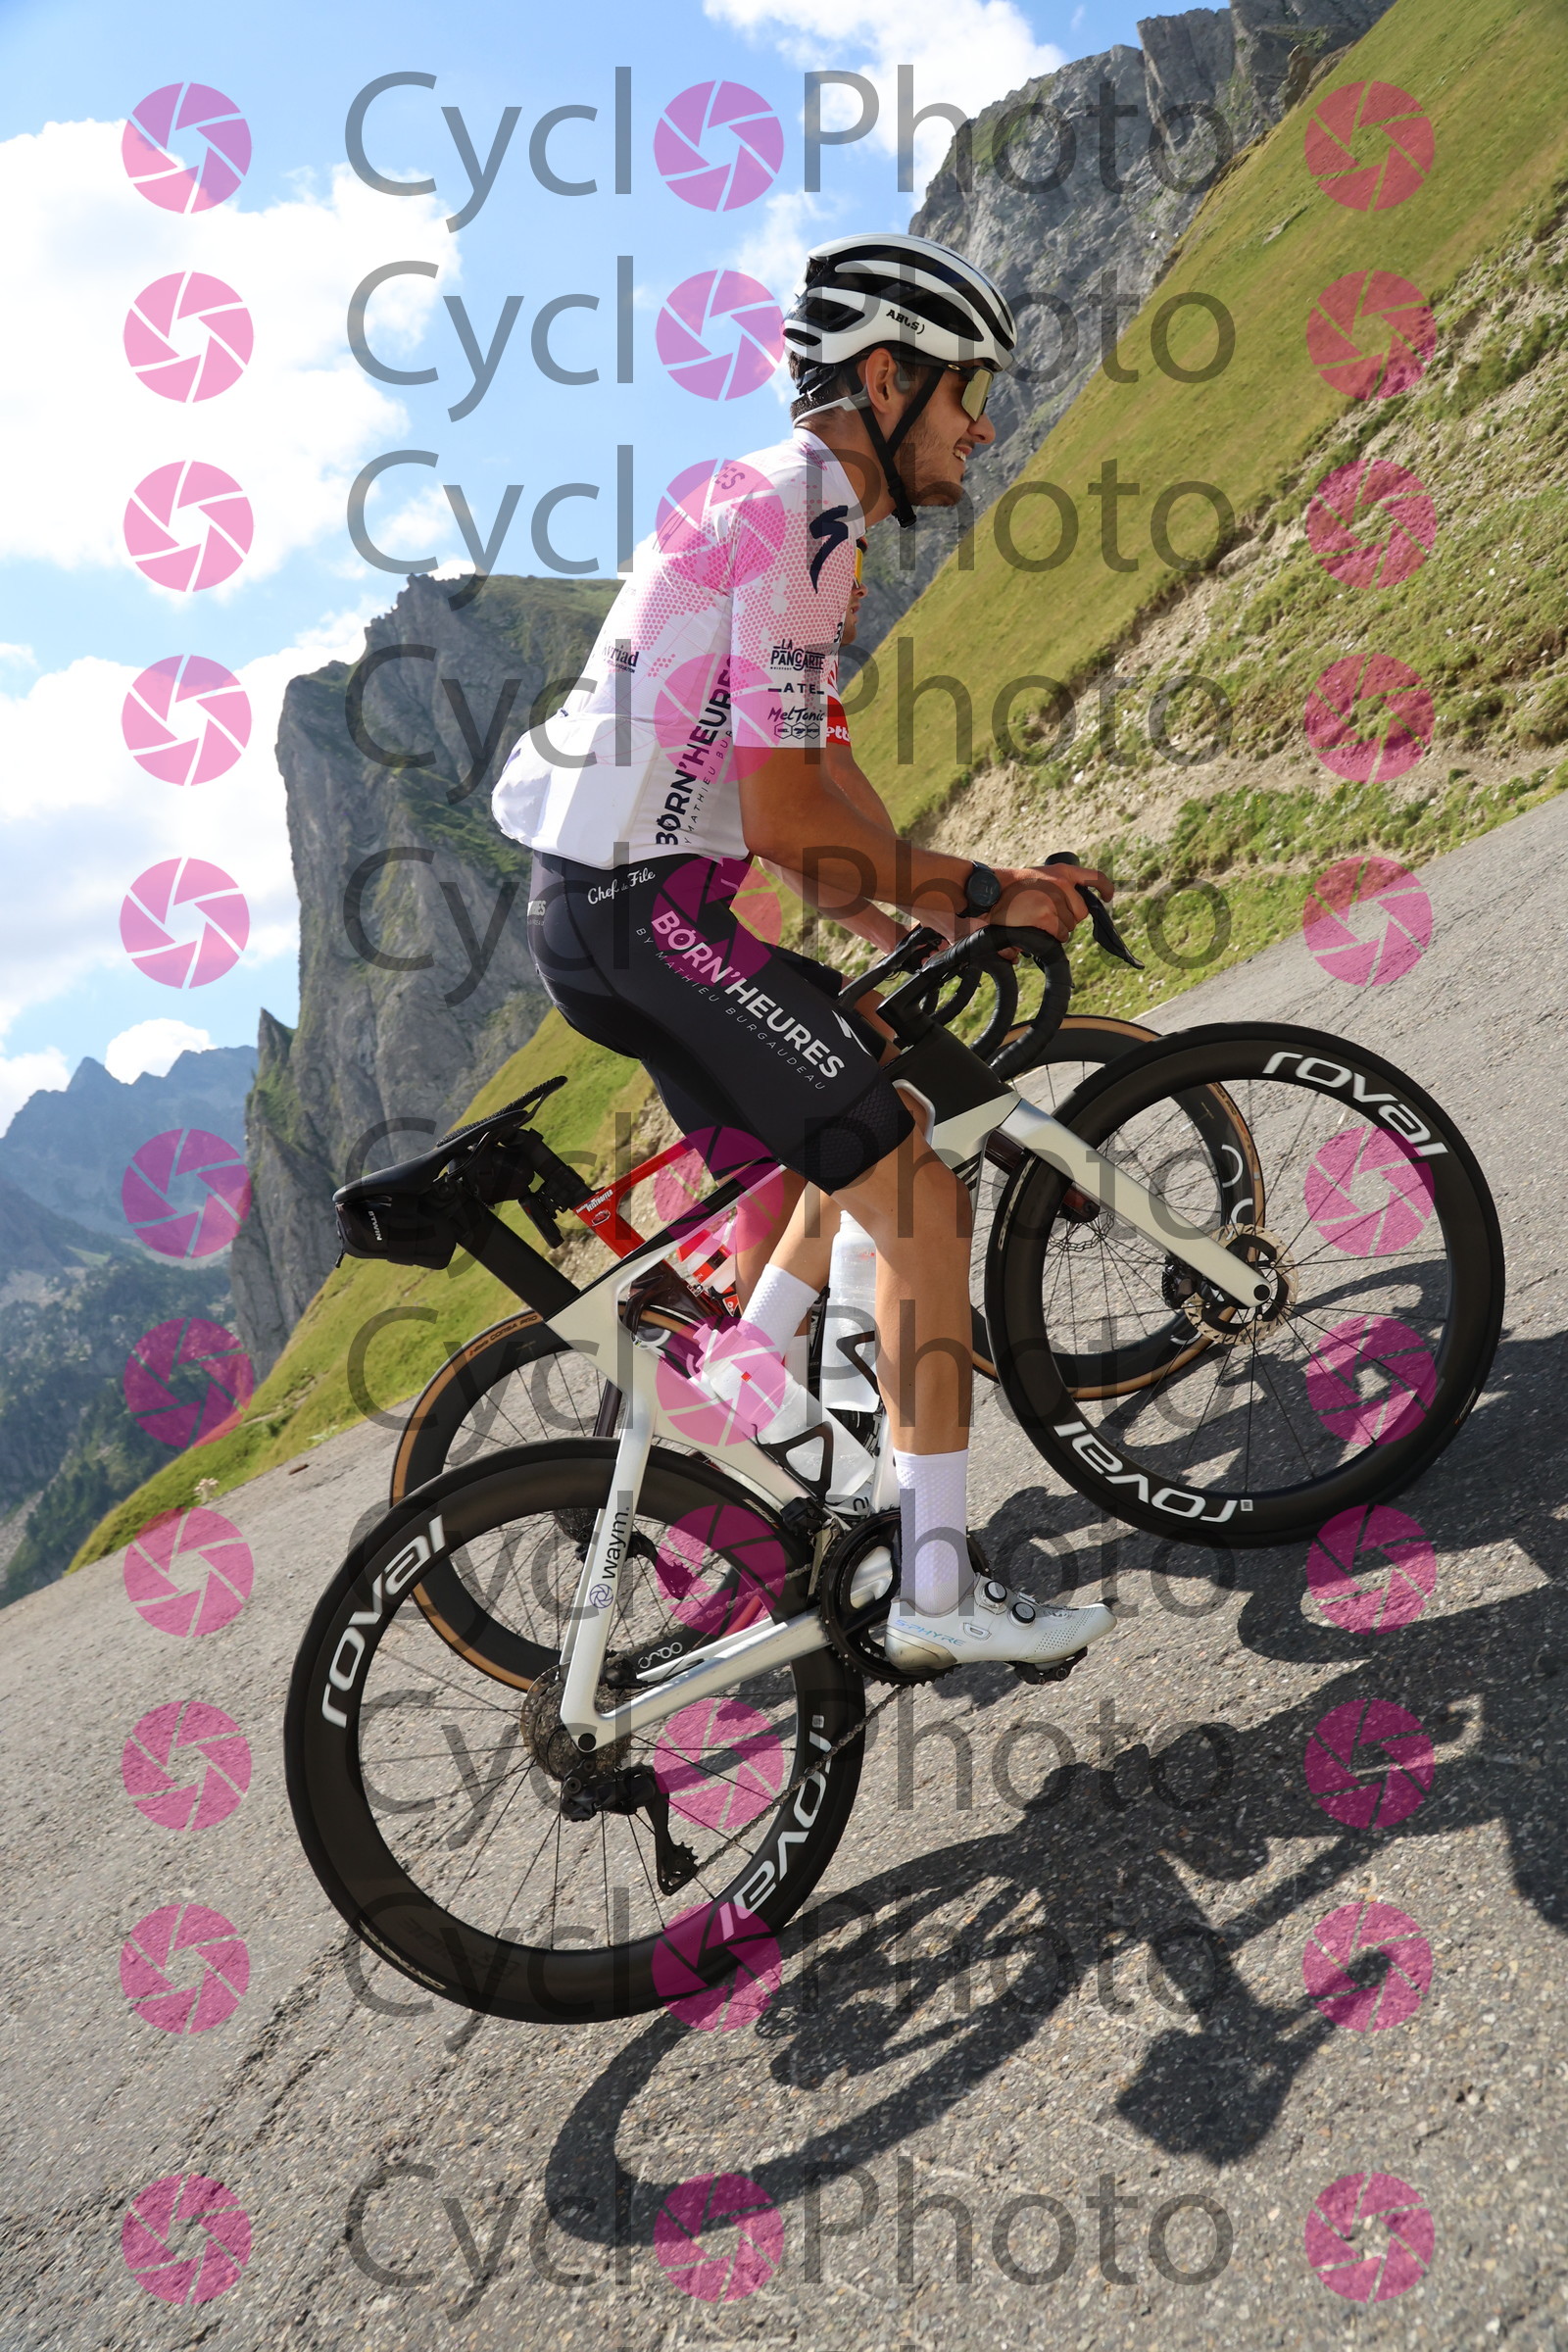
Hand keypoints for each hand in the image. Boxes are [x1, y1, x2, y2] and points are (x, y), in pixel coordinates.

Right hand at [992, 863, 1112, 938]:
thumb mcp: (1039, 877)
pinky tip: (1039, 930)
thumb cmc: (1011, 888)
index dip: (1105, 889)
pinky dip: (1052, 937)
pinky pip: (1061, 935)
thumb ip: (1058, 887)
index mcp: (1062, 871)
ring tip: (1038, 921)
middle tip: (1050, 916)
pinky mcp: (1046, 916)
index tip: (1107, 897)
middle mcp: (1062, 884)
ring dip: (1058, 929)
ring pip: (1070, 927)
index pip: (1094, 877)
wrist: (990, 891)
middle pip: (1081, 912)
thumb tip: (1078, 909)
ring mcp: (1055, 900)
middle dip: (1070, 918)